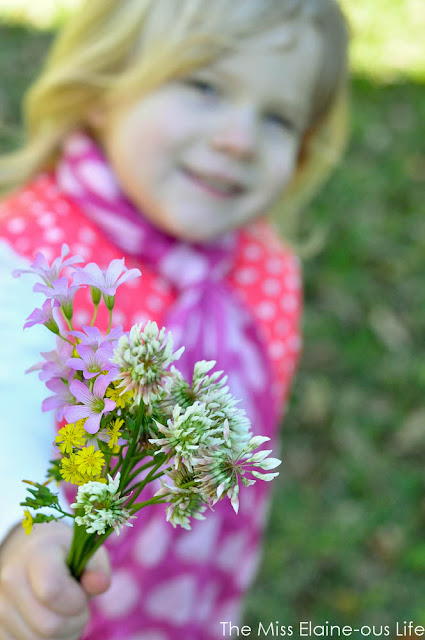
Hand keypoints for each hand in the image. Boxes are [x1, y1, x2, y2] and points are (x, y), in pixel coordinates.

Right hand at [0, 521, 109, 638]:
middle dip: (74, 622)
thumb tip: (99, 585)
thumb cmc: (61, 554)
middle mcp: (11, 580)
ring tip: (63, 613)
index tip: (81, 593)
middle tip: (78, 607)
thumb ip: (97, 566)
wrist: (26, 554)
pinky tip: (48, 622)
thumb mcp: (83, 549)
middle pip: (49, 626)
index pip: (53, 592)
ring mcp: (0, 606)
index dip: (76, 601)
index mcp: (36, 554)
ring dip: (62, 635)